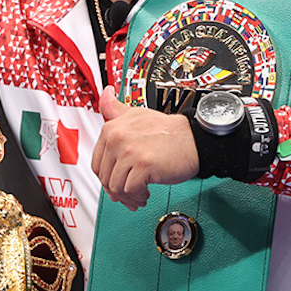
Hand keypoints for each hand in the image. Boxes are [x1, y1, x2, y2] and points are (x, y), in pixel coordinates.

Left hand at [91, 86, 199, 210]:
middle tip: (127, 195)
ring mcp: (130, 152)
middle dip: (116, 191)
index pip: (97, 163)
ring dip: (127, 197)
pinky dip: (137, 197)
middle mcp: (118, 139)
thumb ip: (115, 108)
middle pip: (105, 177)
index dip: (106, 178)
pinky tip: (145, 194)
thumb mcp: (136, 113)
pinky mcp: (144, 166)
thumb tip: (105, 93)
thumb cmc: (167, 130)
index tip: (115, 183)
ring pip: (116, 187)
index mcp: (112, 129)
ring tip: (138, 196)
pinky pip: (131, 191)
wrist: (193, 138)